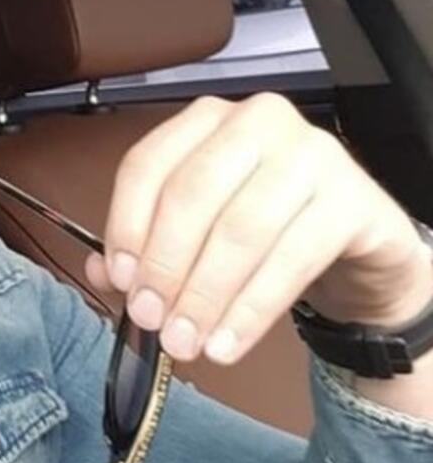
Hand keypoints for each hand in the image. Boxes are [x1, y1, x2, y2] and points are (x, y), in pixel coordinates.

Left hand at [84, 93, 432, 364]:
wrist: (358, 242)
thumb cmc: (267, 225)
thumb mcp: (201, 230)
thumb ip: (146, 247)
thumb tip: (103, 274)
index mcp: (207, 120)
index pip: (148, 165)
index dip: (126, 225)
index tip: (120, 278)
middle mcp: (258, 122)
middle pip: (191, 195)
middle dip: (164, 266)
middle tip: (151, 318)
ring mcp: (312, 154)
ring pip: (240, 230)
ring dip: (205, 295)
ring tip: (185, 342)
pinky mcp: (353, 200)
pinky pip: (292, 260)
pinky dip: (252, 310)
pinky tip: (228, 342)